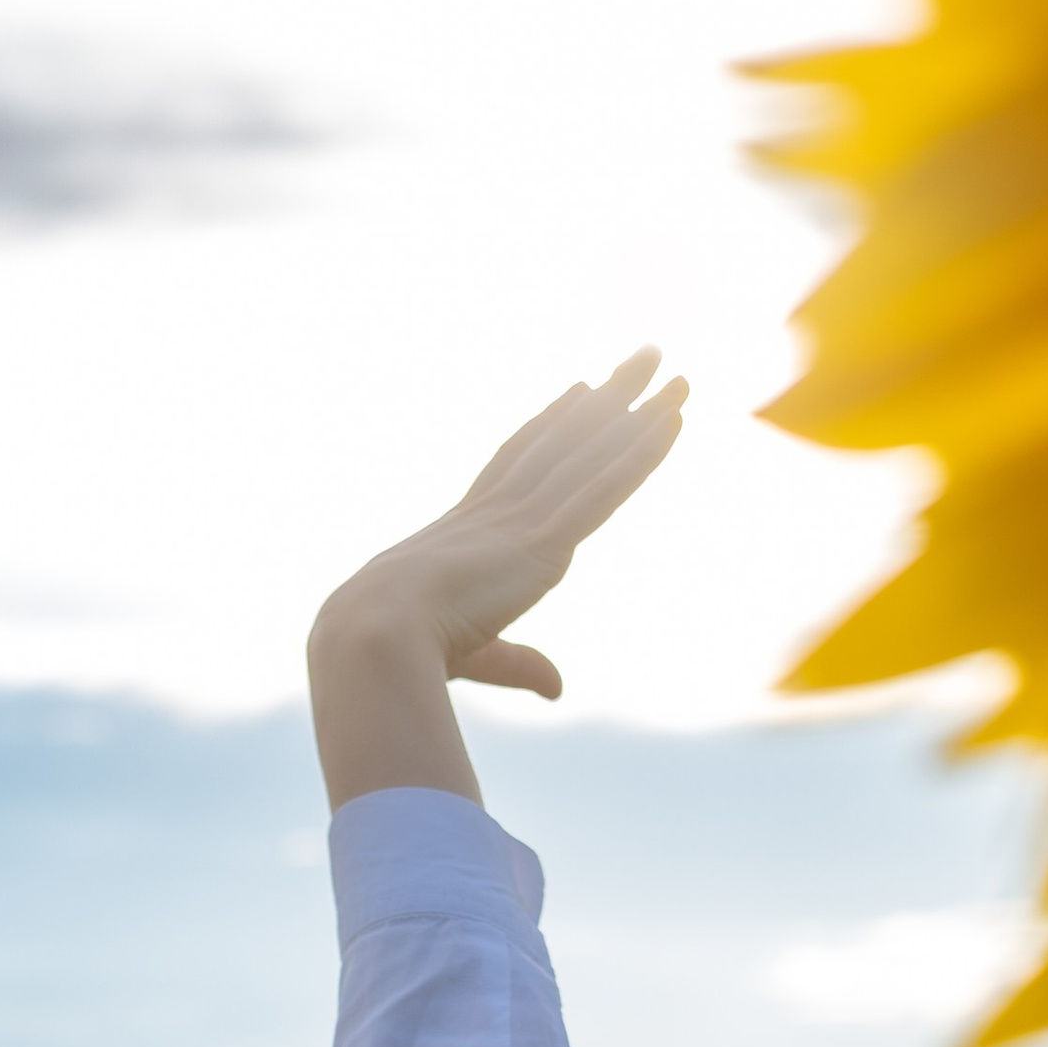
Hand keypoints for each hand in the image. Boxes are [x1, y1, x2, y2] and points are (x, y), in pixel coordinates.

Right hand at [309, 351, 685, 808]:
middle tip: (643, 356)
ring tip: (664, 360)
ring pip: (589, 451)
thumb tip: (559, 690)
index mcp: (466, 534)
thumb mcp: (471, 656)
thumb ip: (519, 663)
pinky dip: (641, 454)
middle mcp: (499, 513)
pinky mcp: (543, 542)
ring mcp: (523, 521)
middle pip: (564, 441)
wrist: (374, 638)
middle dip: (606, 399)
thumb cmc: (397, 654)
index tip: (580, 391)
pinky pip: (604, 488)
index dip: (551, 425)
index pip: (518, 466)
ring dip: (635, 405)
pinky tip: (674, 419)